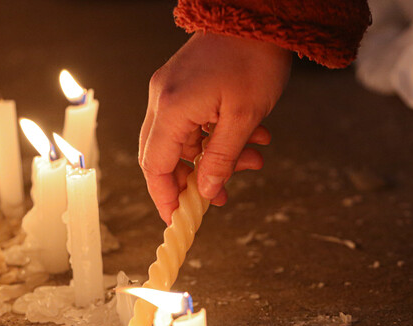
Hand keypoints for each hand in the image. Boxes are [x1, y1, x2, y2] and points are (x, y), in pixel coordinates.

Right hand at [139, 32, 291, 223]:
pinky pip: (191, 123)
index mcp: (171, 108)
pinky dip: (215, 137)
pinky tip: (249, 138)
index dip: (164, 196)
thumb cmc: (254, 58)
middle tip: (218, 194)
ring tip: (252, 160)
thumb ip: (221, 159)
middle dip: (191, 180)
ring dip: (213, 157)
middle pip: (161, 156)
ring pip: (182, 141)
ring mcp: (170, 91)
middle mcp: (162, 100)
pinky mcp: (181, 86)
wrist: (258, 16)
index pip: (154, 166)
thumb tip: (208, 192)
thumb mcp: (243, 117)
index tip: (178, 217)